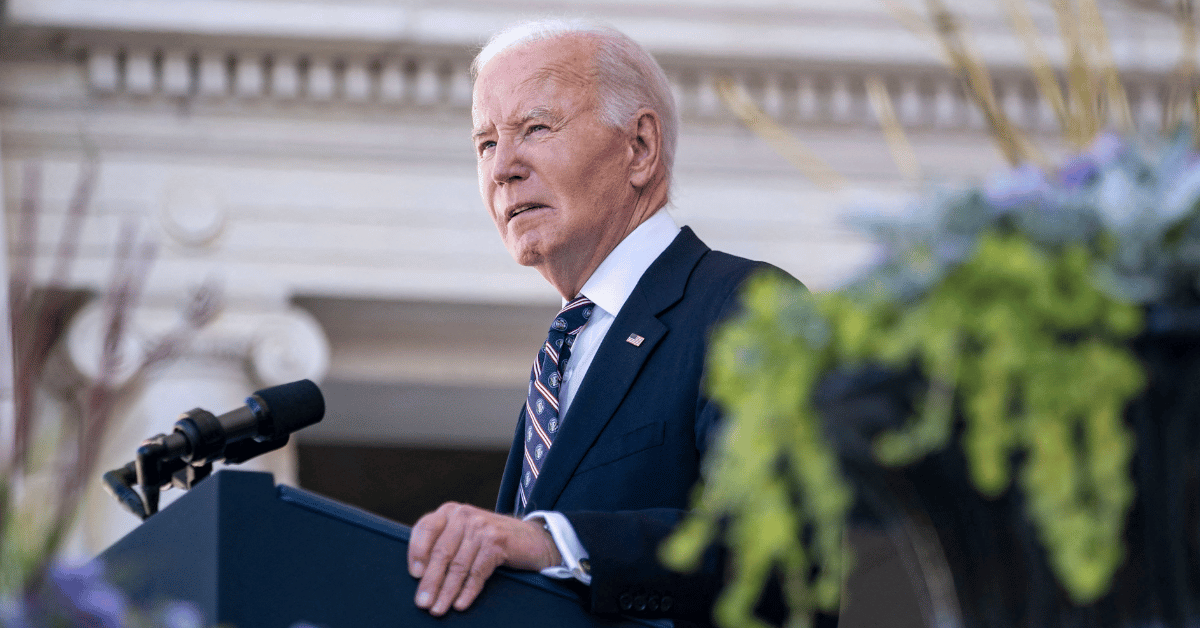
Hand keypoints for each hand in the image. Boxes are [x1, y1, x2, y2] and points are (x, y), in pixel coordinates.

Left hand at [407, 502, 561, 615]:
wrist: (530, 539)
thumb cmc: (490, 541)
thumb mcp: (463, 535)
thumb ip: (443, 544)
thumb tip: (419, 576)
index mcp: (449, 511)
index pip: (424, 529)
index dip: (416, 552)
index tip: (414, 575)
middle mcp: (464, 515)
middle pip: (441, 552)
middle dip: (430, 581)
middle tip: (423, 602)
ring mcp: (481, 527)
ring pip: (458, 565)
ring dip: (447, 591)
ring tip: (438, 608)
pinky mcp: (497, 541)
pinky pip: (477, 572)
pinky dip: (468, 591)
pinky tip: (460, 604)